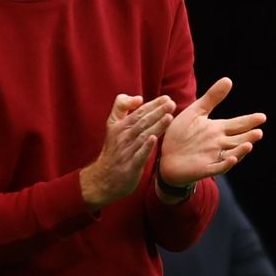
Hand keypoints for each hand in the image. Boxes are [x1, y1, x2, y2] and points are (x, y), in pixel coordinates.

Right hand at [81, 94, 175, 209]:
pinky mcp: (130, 166)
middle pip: (142, 121)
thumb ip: (122, 107)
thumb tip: (138, 98)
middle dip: (157, 112)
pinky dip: (146, 147)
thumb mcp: (113, 125)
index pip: (138, 112)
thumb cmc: (113, 150)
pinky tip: (154, 139)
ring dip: (156, 126)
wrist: (104, 178)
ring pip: (143, 136)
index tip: (166, 98)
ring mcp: (126, 151)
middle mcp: (122, 137)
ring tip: (169, 117)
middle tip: (171, 104)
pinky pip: (139, 155)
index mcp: (119, 126)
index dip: (152, 104)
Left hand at [159, 78, 265, 186]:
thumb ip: (212, 98)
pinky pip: (218, 167)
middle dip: (249, 136)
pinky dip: (226, 163)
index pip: (237, 124)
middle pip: (238, 139)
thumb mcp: (196, 112)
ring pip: (232, 153)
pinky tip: (231, 158)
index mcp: (218, 129)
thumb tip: (228, 80)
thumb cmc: (181, 134)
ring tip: (249, 144)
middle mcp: (219, 143)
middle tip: (259, 132)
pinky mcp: (205, 168)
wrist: (164, 156)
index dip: (249, 121)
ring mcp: (213, 157)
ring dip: (241, 150)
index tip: (262, 117)